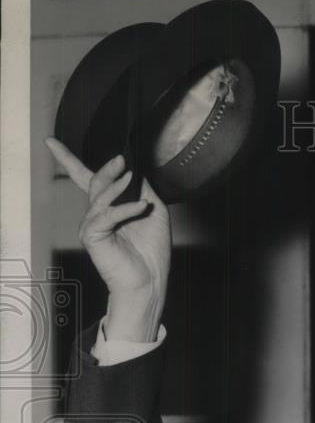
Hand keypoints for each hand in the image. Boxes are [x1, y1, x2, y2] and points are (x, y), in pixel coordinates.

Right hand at [45, 137, 171, 341]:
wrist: (150, 281)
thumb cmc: (152, 251)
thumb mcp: (155, 213)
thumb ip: (144, 190)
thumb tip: (137, 170)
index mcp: (108, 207)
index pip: (86, 179)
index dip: (68, 159)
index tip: (50, 141)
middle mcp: (96, 214)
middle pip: (93, 182)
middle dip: (106, 168)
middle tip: (122, 159)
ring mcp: (92, 225)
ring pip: (99, 196)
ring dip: (117, 185)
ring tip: (132, 178)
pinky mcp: (92, 236)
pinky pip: (108, 215)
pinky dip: (126, 208)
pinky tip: (141, 205)